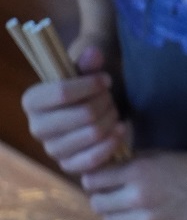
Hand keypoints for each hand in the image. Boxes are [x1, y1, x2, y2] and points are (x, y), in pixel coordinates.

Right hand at [20, 45, 127, 175]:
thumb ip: (87, 63)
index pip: (62, 92)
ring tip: (114, 112)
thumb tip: (94, 53)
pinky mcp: (69, 166)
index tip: (106, 80)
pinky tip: (121, 129)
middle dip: (105, 103)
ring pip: (94, 134)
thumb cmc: (85, 92)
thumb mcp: (84, 73)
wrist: (91, 116)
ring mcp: (52, 150)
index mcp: (31, 101)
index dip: (90, 85)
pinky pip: (94, 158)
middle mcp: (36, 127)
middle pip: (84, 114)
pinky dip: (113, 142)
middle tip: (110, 98)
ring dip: (111, 120)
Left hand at [81, 150, 186, 219]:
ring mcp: (148, 219)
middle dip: (101, 196)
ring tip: (125, 208)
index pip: (93, 179)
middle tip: (112, 194)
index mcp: (138, 171)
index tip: (103, 178)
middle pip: (97, 202)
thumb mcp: (160, 155)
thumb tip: (106, 168)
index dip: (95, 178)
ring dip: (113, 214)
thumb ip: (131, 162)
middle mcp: (138, 196)